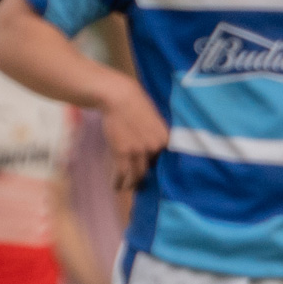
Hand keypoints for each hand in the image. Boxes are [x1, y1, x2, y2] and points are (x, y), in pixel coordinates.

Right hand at [98, 74, 168, 191]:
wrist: (117, 96)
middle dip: (146, 176)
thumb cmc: (136, 102)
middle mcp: (155, 147)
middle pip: (152, 168)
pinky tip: (116, 187)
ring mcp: (138, 151)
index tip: (157, 175)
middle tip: (141, 183)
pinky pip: (122, 173)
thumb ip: (158, 134)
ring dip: (132, 183)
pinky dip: (119, 182)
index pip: (166, 159)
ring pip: (137, 174)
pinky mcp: (122, 152)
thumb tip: (158, 147)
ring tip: (128, 187)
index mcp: (165, 138)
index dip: (160, 167)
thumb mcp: (155, 118)